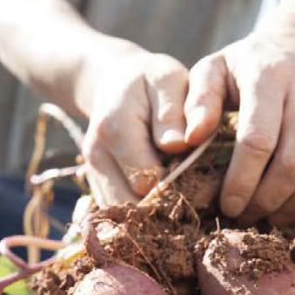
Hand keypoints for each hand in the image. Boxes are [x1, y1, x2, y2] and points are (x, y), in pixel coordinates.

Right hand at [79, 45, 189, 206]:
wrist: (113, 83)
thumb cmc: (150, 80)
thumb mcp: (167, 79)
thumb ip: (172, 111)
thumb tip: (177, 145)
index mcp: (115, 129)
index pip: (147, 178)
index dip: (178, 183)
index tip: (201, 178)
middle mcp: (97, 156)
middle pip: (132, 204)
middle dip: (165, 206)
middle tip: (194, 195)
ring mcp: (93, 174)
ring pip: (123, 215)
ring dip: (152, 215)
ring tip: (179, 201)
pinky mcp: (96, 185)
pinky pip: (118, 213)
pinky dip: (141, 214)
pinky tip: (163, 201)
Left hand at [184, 29, 294, 224]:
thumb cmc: (248, 65)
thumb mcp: (212, 71)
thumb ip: (196, 102)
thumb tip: (188, 139)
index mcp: (268, 74)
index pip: (257, 140)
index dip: (242, 182)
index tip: (228, 206)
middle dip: (270, 199)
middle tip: (251, 217)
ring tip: (279, 215)